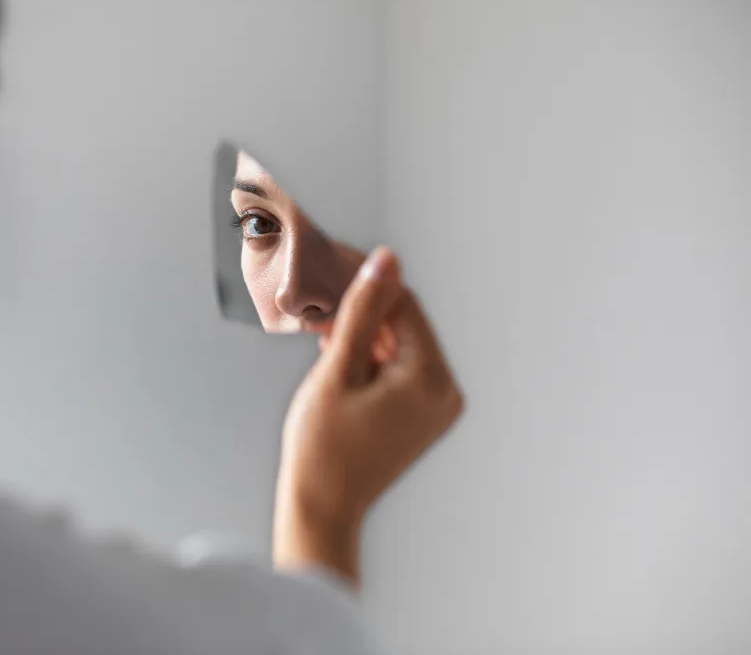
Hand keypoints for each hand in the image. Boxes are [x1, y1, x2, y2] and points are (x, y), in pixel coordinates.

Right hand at [273, 246, 463, 583]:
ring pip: (401, 346)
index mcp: (432, 380)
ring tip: (323, 336)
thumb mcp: (338, 370)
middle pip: (406, 326)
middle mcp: (446, 392)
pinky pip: (400, 371)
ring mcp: (437, 407)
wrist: (321, 508)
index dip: (369, 282)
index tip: (335, 267)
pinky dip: (371, 359)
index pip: (406, 306)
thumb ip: (363, 312)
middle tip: (322, 304)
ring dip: (364, 335)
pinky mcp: (421, 417)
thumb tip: (386, 260)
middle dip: (365, 312)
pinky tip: (338, 356)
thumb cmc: (322, 448)